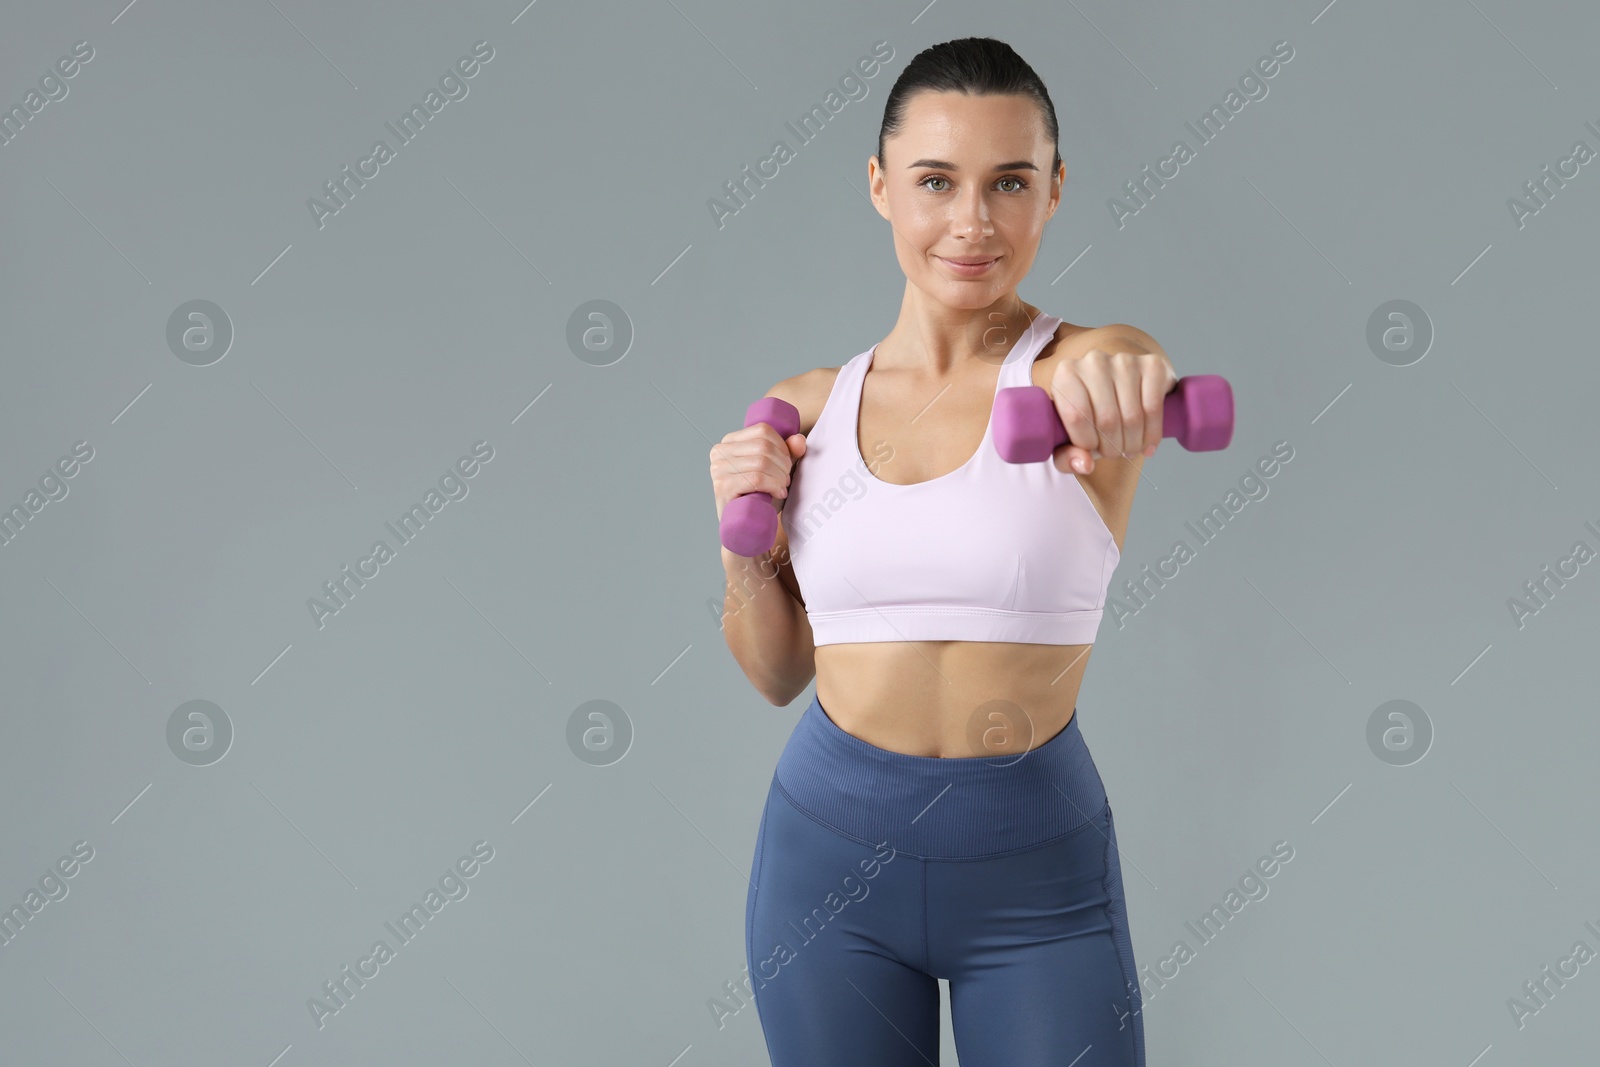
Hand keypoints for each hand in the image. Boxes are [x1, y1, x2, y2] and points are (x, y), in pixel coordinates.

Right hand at [709, 420, 805, 522]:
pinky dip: (773, 485)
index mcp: (729, 442)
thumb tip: (799, 439)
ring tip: (782, 488)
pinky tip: (778, 494)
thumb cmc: (759, 496)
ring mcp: (718, 469)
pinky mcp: (723, 487)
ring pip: (761, 462)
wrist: (745, 527)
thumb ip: (789, 453)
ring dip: (780, 477)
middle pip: (764, 446)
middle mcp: (719, 452)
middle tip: (786, 480)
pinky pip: (756, 478)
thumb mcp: (776, 470)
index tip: (787, 464)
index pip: (763, 430)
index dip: (782, 446)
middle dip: (783, 464)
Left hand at [1047, 337, 1176, 474]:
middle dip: (1112, 448)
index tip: (1092, 450)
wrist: (1118, 388)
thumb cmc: (1089, 416)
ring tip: (1129, 449)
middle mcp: (1094, 361)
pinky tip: (1147, 444)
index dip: (1087, 443)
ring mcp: (1124, 361)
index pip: (1077, 416)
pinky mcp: (1152, 365)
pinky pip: (1153, 409)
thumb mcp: (1068, 438)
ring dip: (1132, 444)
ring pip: (1132, 417)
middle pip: (1107, 419)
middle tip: (1113, 453)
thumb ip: (1066, 457)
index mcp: (1066, 374)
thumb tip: (1086, 465)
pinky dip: (1152, 434)